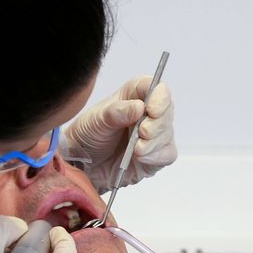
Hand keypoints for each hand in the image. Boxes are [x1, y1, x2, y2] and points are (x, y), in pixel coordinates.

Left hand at [62, 75, 176, 192]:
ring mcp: (154, 134)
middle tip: (142, 132)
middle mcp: (148, 112)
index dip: (159, 97)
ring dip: (154, 142)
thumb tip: (139, 107)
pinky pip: (168, 154)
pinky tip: (140, 157)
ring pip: (168, 133)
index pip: (157, 88)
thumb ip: (116, 112)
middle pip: (167, 111)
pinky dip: (156, 156)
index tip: (151, 110)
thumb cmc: (88, 135)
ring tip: (136, 149)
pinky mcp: (156, 154)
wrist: (83, 163)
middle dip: (156, 124)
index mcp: (134, 95)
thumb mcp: (95, 121)